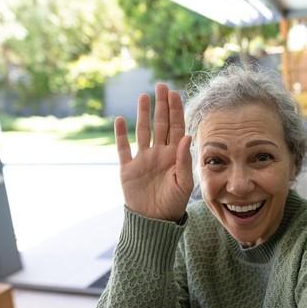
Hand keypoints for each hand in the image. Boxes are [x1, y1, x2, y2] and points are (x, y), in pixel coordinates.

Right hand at [115, 83, 192, 221]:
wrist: (154, 221)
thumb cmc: (173, 203)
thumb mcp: (183, 182)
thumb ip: (184, 159)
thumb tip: (186, 135)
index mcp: (175, 155)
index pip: (176, 127)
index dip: (176, 110)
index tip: (175, 93)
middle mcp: (159, 153)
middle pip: (160, 124)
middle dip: (161, 105)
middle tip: (161, 86)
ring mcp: (143, 159)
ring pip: (143, 131)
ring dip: (143, 114)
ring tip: (143, 96)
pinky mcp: (128, 168)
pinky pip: (123, 148)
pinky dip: (120, 135)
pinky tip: (120, 120)